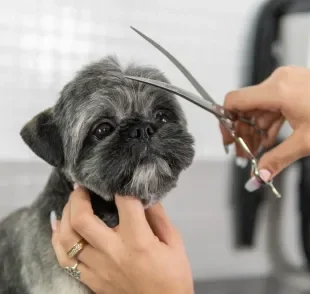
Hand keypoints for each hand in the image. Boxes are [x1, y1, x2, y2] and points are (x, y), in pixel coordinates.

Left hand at [50, 186, 193, 293]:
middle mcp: (113, 252)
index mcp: (138, 241)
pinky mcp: (90, 279)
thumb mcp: (174, 243)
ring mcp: (97, 268)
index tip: (118, 179)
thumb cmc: (172, 276)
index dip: (121, 186)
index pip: (125, 203)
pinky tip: (58, 227)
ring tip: (71, 204)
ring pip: (67, 238)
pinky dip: (57, 240)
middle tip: (81, 187)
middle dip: (78, 197)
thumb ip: (158, 217)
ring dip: (65, 215)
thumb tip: (144, 195)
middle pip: (82, 219)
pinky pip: (64, 259)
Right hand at [220, 66, 309, 190]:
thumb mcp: (306, 142)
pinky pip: (272, 105)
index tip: (229, 139)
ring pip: (259, 108)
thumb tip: (260, 176)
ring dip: (256, 130)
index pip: (235, 101)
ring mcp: (287, 82)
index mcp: (278, 90)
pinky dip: (269, 123)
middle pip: (246, 108)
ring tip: (258, 151)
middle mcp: (279, 81)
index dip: (226, 122)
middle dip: (243, 133)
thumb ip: (277, 160)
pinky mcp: (294, 86)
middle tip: (244, 153)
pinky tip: (270, 140)